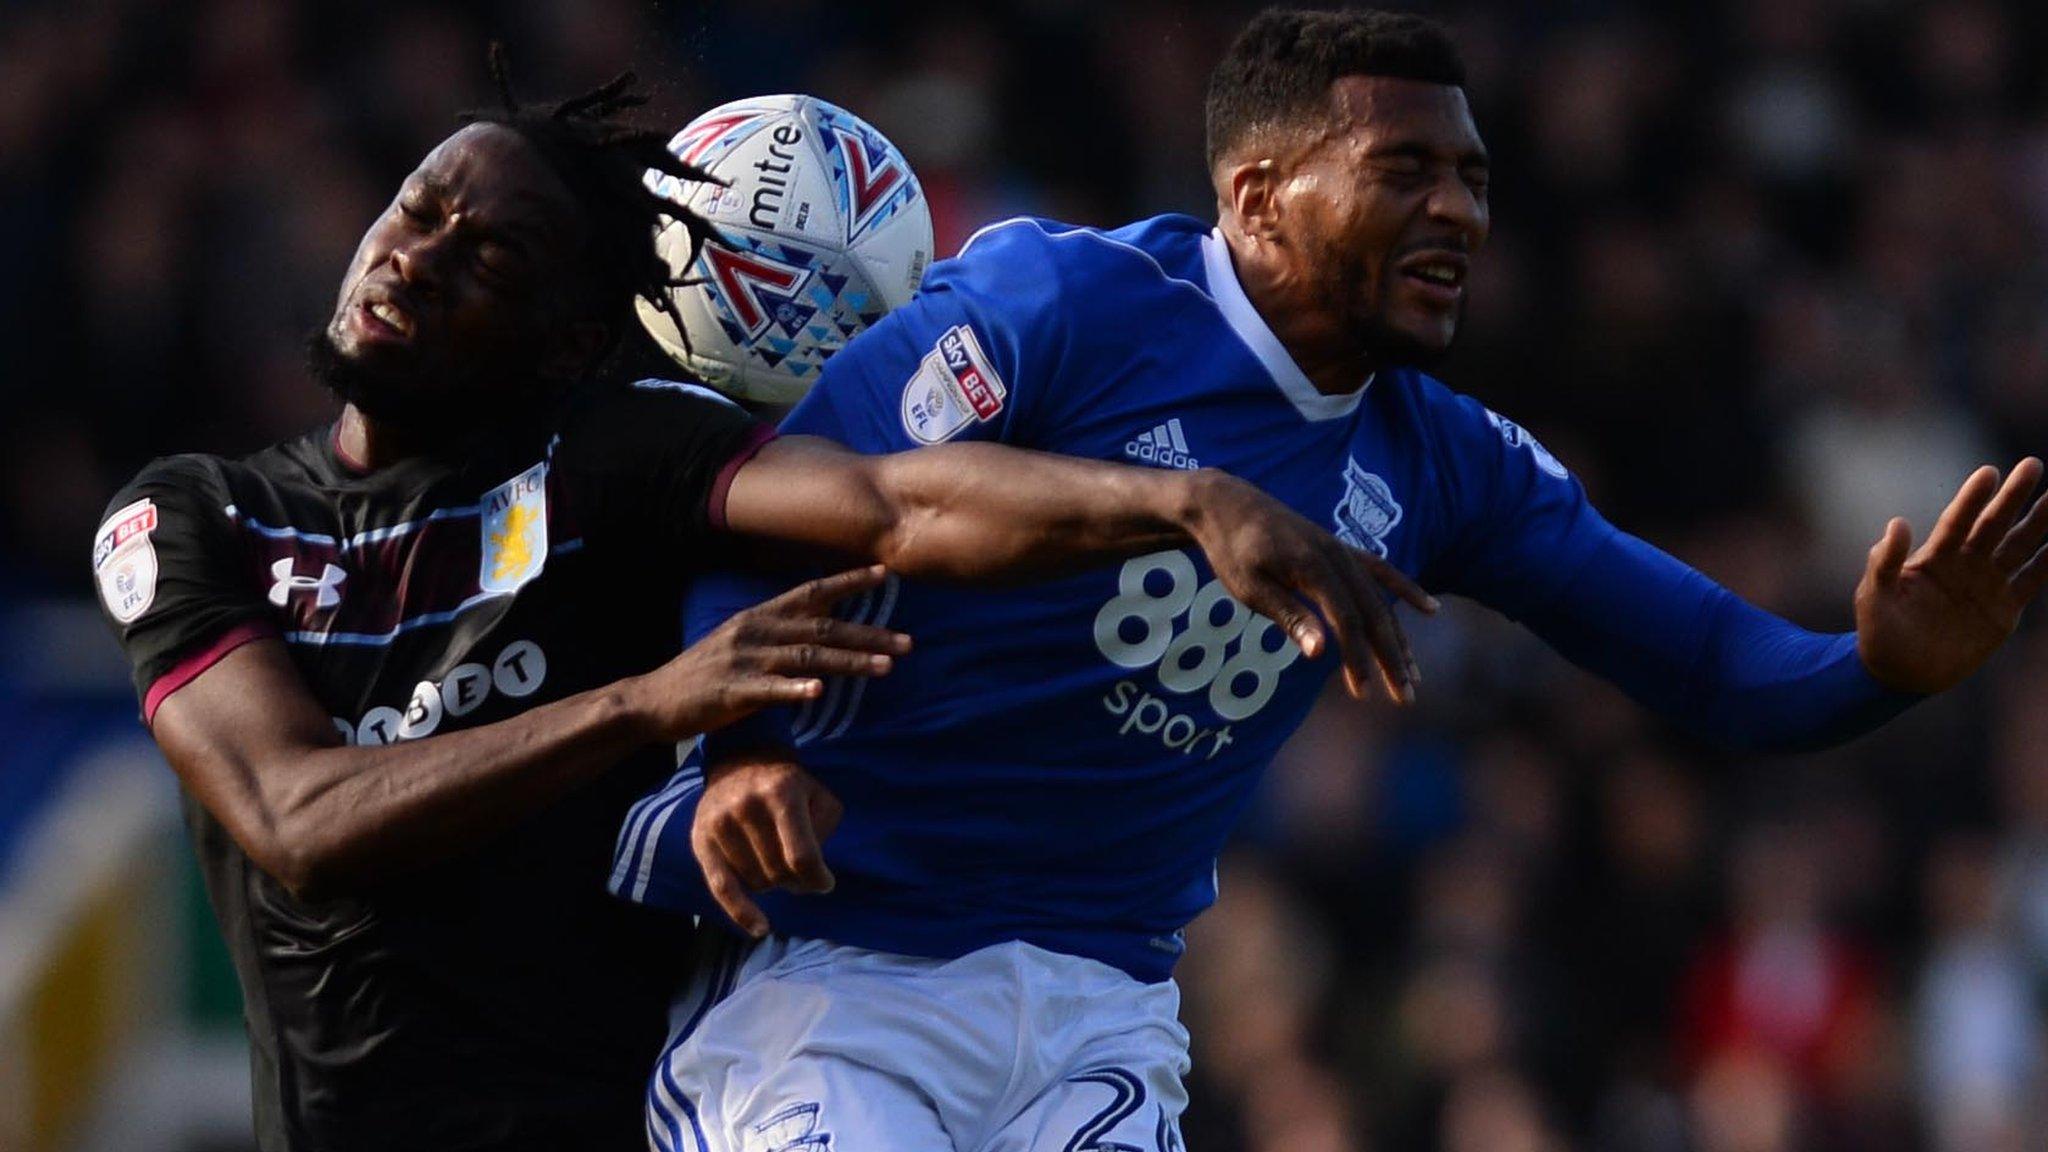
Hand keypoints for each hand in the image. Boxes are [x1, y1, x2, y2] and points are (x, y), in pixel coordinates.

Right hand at [627, 565, 910, 740]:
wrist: (654, 700)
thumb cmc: (706, 675)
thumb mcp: (744, 644)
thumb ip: (781, 637)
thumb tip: (823, 636)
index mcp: (760, 616)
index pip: (811, 593)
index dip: (849, 582)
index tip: (886, 575)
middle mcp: (755, 631)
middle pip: (821, 627)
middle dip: (868, 634)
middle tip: (908, 642)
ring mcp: (744, 660)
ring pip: (806, 657)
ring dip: (849, 661)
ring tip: (886, 667)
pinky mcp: (731, 692)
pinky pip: (769, 690)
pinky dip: (795, 690)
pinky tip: (819, 694)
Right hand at [691, 749, 841, 936]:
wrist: (741, 760)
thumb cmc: (789, 786)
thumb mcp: (818, 796)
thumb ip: (823, 831)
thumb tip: (811, 874)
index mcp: (782, 792)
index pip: (802, 856)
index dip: (818, 878)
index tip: (825, 883)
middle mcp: (747, 806)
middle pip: (779, 872)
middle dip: (797, 880)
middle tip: (801, 872)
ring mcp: (720, 823)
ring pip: (757, 882)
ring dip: (773, 884)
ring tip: (777, 865)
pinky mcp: (701, 839)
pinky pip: (721, 887)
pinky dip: (741, 912)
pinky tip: (759, 928)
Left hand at [1185, 470, 1438, 703]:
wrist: (1227, 504)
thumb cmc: (1232, 550)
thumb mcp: (1250, 587)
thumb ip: (1289, 616)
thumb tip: (1319, 652)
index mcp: (1314, 568)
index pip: (1347, 621)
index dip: (1357, 659)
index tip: (1363, 694)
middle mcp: (1338, 558)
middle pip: (1374, 614)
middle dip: (1391, 658)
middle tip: (1406, 697)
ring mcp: (1343, 552)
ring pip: (1381, 600)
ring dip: (1399, 638)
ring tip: (1413, 674)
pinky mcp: (1341, 551)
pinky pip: (1382, 573)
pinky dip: (1406, 591)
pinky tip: (1430, 610)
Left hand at [1856, 458, 2047, 693]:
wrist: (1899, 671)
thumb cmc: (1879, 630)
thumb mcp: (1874, 595)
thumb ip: (1885, 561)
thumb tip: (1897, 523)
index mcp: (1934, 557)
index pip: (1957, 520)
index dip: (1973, 498)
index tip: (1989, 472)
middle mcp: (1965, 564)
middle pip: (1994, 524)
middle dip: (2013, 496)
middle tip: (2032, 465)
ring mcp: (1987, 585)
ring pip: (2019, 547)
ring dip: (2039, 523)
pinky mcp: (2004, 610)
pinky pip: (2031, 582)